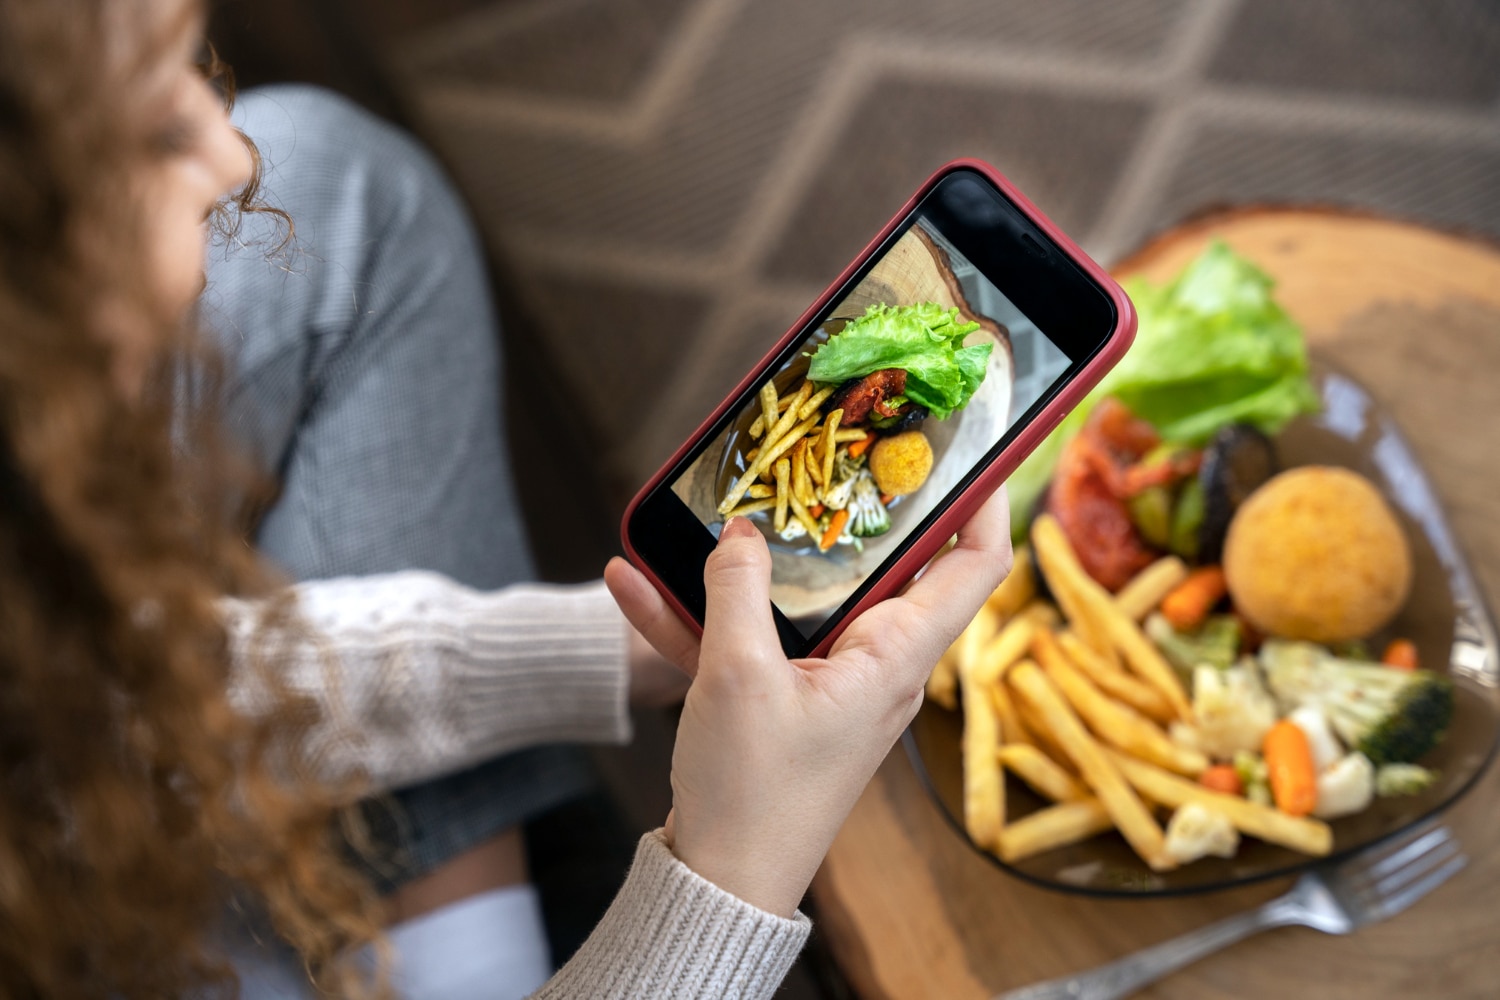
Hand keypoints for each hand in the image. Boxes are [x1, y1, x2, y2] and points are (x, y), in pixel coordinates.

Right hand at [604, 487, 1011, 916]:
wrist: (719, 881)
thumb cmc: (753, 794)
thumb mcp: (739, 676)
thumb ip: (739, 590)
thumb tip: (743, 533)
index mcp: (894, 656)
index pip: (972, 565)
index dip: (982, 501)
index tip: (968, 447)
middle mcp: (874, 663)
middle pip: (879, 566)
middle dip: (844, 510)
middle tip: (821, 454)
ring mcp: (826, 681)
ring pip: (796, 598)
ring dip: (746, 564)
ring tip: (703, 513)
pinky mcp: (780, 699)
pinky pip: (745, 638)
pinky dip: (697, 614)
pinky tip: (632, 585)